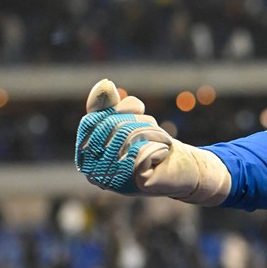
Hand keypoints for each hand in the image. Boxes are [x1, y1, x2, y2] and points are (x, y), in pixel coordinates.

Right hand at [76, 80, 230, 204]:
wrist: (180, 165)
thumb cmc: (149, 141)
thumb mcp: (127, 116)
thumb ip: (109, 103)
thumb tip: (104, 84)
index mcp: (86, 155)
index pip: (91, 121)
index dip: (118, 110)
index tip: (138, 111)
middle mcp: (93, 171)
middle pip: (110, 127)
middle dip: (139, 121)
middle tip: (153, 130)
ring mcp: (112, 180)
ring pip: (128, 136)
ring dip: (153, 132)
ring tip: (159, 142)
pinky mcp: (135, 183)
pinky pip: (144, 151)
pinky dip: (160, 146)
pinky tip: (163, 156)